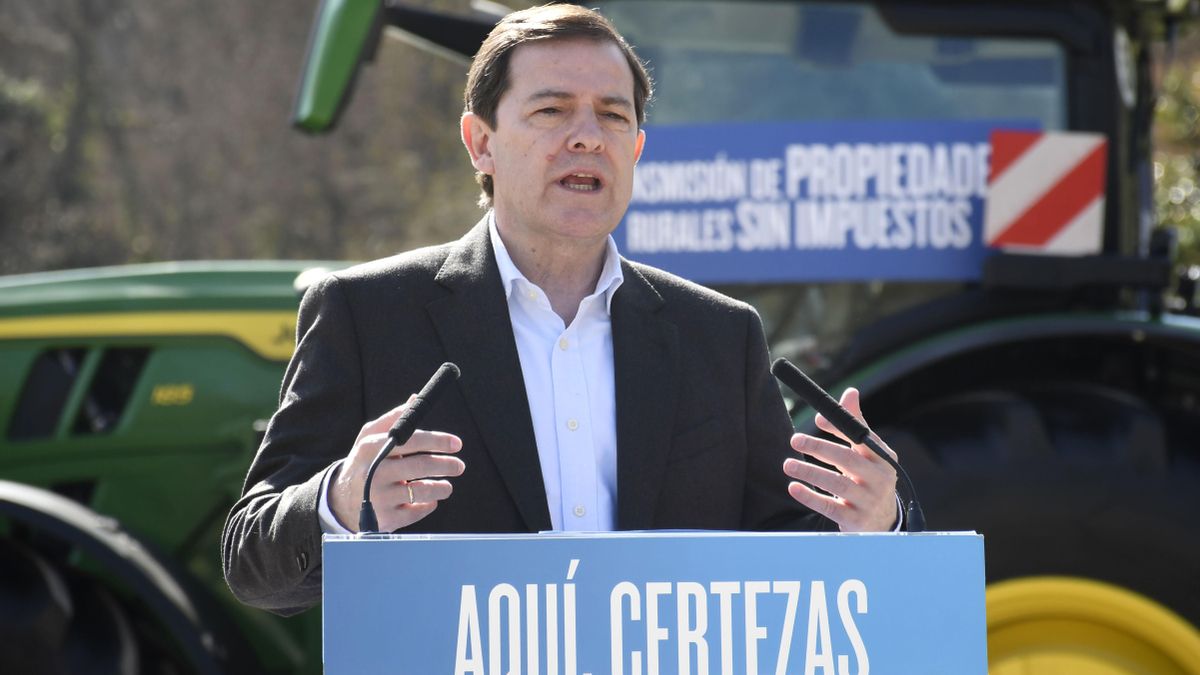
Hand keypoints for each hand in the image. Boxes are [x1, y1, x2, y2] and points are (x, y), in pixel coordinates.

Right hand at [329, 395, 464, 531]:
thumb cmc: (364, 461)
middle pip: (420, 466)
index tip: (457, 443)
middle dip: (446, 465)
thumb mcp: (369, 437)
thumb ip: (393, 419)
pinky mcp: (384, 519)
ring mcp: (378, 497)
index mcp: (372, 448)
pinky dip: (427, 505)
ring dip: (441, 488)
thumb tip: (415, 398)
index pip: (411, 440)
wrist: (340, 499)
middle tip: (459, 466)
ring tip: (447, 486)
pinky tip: (429, 500)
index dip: (437, 441)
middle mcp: (374, 472)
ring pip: (421, 491)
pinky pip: (415, 512)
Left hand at [782, 388, 898, 531]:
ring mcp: (869, 500)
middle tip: (795, 440)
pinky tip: (794, 488)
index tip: (818, 420)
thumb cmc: (870, 478)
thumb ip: (855, 424)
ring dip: (810, 473)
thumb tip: (850, 393)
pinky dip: (810, 497)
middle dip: (820, 448)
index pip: (861, 438)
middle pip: (848, 460)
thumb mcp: (869, 453)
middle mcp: (879, 479)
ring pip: (838, 484)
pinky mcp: (856, 520)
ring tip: (788, 464)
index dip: (839, 428)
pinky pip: (830, 507)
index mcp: (882, 458)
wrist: (884, 522)